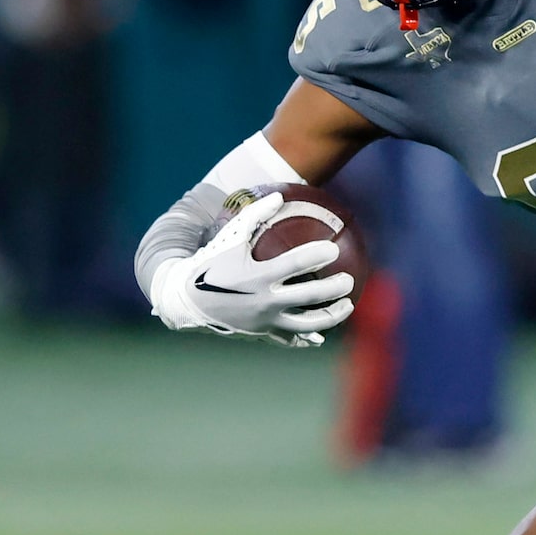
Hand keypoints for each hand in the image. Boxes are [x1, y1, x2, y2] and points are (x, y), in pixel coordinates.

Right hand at [155, 192, 354, 346]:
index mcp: (257, 275)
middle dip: (334, 288)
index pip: (296, 264)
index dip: (318, 255)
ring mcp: (264, 321)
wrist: (186, 299)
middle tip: (349, 280)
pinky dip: (308, 338)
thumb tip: (279, 196)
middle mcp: (264, 301)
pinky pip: (290, 338)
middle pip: (309, 296)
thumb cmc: (212, 263)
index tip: (333, 249)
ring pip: (307, 324)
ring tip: (347, 305)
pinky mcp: (262, 333)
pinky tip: (322, 336)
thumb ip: (255, 215)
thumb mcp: (230, 237)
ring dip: (332, 316)